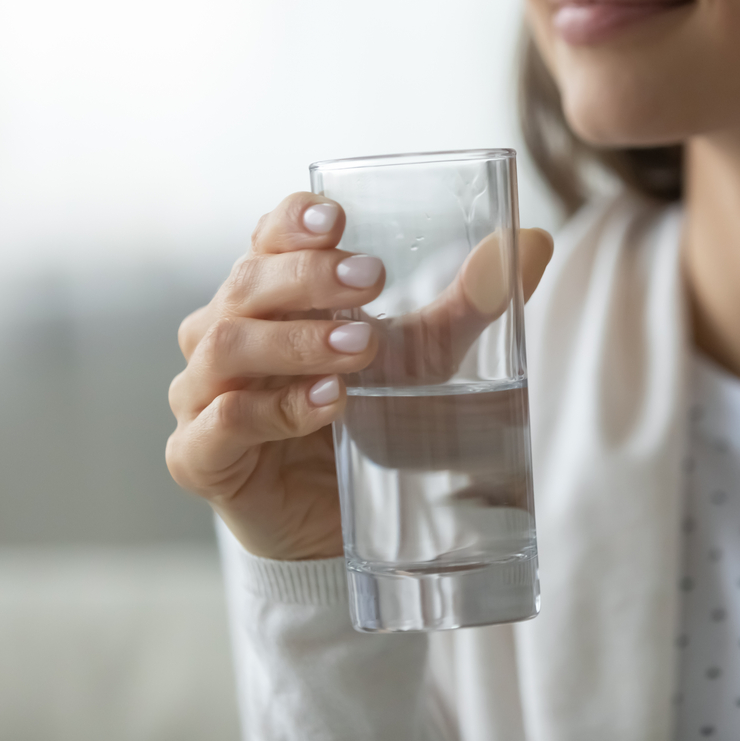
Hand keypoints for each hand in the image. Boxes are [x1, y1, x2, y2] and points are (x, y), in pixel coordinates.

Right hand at [166, 192, 552, 560]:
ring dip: (297, 341)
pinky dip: (274, 409)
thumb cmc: (372, 420)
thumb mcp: (427, 358)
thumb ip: (472, 303)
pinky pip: (222, 422)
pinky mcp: (201, 455)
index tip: (337, 218)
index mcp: (269, 296)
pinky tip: (329, 404)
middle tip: (373, 281)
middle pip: (247, 283)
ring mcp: (203, 394)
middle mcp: (224, 333)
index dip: (292, 222)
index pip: (267, 238)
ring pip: (228, 345)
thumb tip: (538, 241)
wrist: (340, 522)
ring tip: (362, 349)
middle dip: (309, 277)